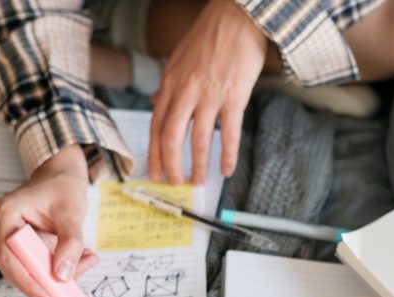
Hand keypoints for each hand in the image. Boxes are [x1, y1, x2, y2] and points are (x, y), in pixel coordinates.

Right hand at [0, 144, 97, 296]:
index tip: (47, 296)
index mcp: (5, 215)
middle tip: (71, 287)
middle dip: (45, 280)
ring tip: (84, 261)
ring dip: (54, 273)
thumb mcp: (71, 213)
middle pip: (16, 267)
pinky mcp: (17, 242)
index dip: (27, 282)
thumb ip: (70, 244)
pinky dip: (54, 265)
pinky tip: (77, 259)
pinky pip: (32, 262)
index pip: (9, 258)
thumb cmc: (61, 188)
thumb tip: (63, 274)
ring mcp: (6, 235)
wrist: (61, 177)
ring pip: (26, 267)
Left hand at [147, 0, 266, 184]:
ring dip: (199, 166)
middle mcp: (186, 91)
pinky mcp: (234, 97)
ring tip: (200, 182)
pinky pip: (228, 133)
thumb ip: (169, 83)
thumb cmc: (211, 34)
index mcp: (171, 82)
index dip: (154, 153)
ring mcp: (210, 95)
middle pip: (171, 138)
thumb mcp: (179, 57)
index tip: (155, 171)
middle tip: (176, 182)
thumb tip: (157, 101)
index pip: (156, 125)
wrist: (239, 16)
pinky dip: (227, 155)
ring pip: (199, 140)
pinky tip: (227, 170)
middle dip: (171, 165)